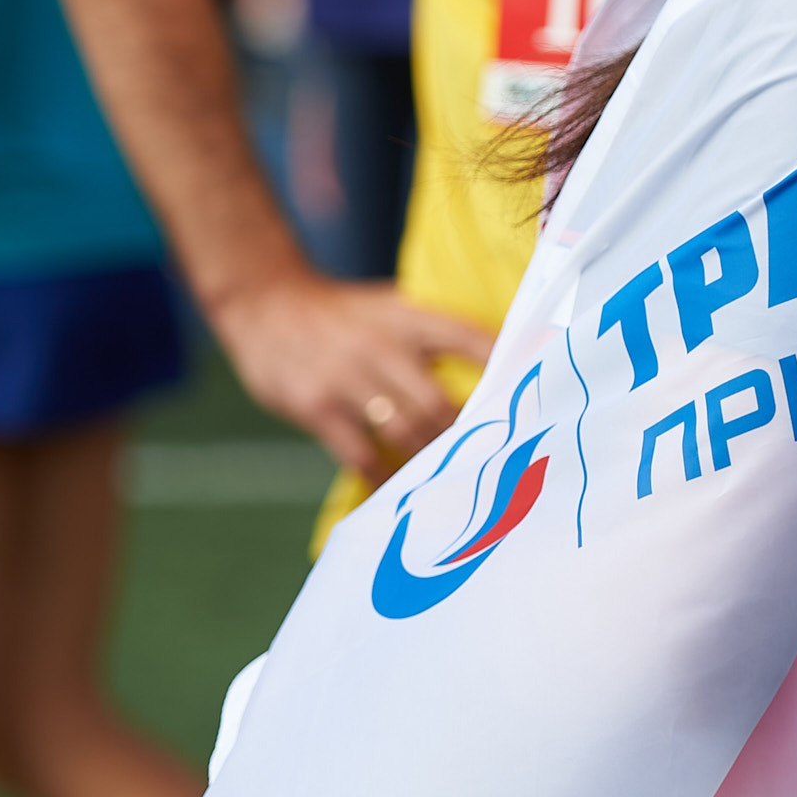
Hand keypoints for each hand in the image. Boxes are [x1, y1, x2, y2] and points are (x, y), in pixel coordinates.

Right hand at [209, 273, 492, 481]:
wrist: (264, 303)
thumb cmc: (341, 315)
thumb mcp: (389, 307)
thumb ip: (432, 338)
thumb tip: (496, 374)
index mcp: (407, 315)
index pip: (470, 340)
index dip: (505, 372)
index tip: (532, 404)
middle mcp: (380, 344)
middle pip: (439, 403)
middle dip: (467, 441)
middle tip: (491, 468)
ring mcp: (346, 376)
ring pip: (405, 432)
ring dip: (431, 464)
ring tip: (454, 486)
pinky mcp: (316, 406)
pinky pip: (361, 454)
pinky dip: (385, 478)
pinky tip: (399, 493)